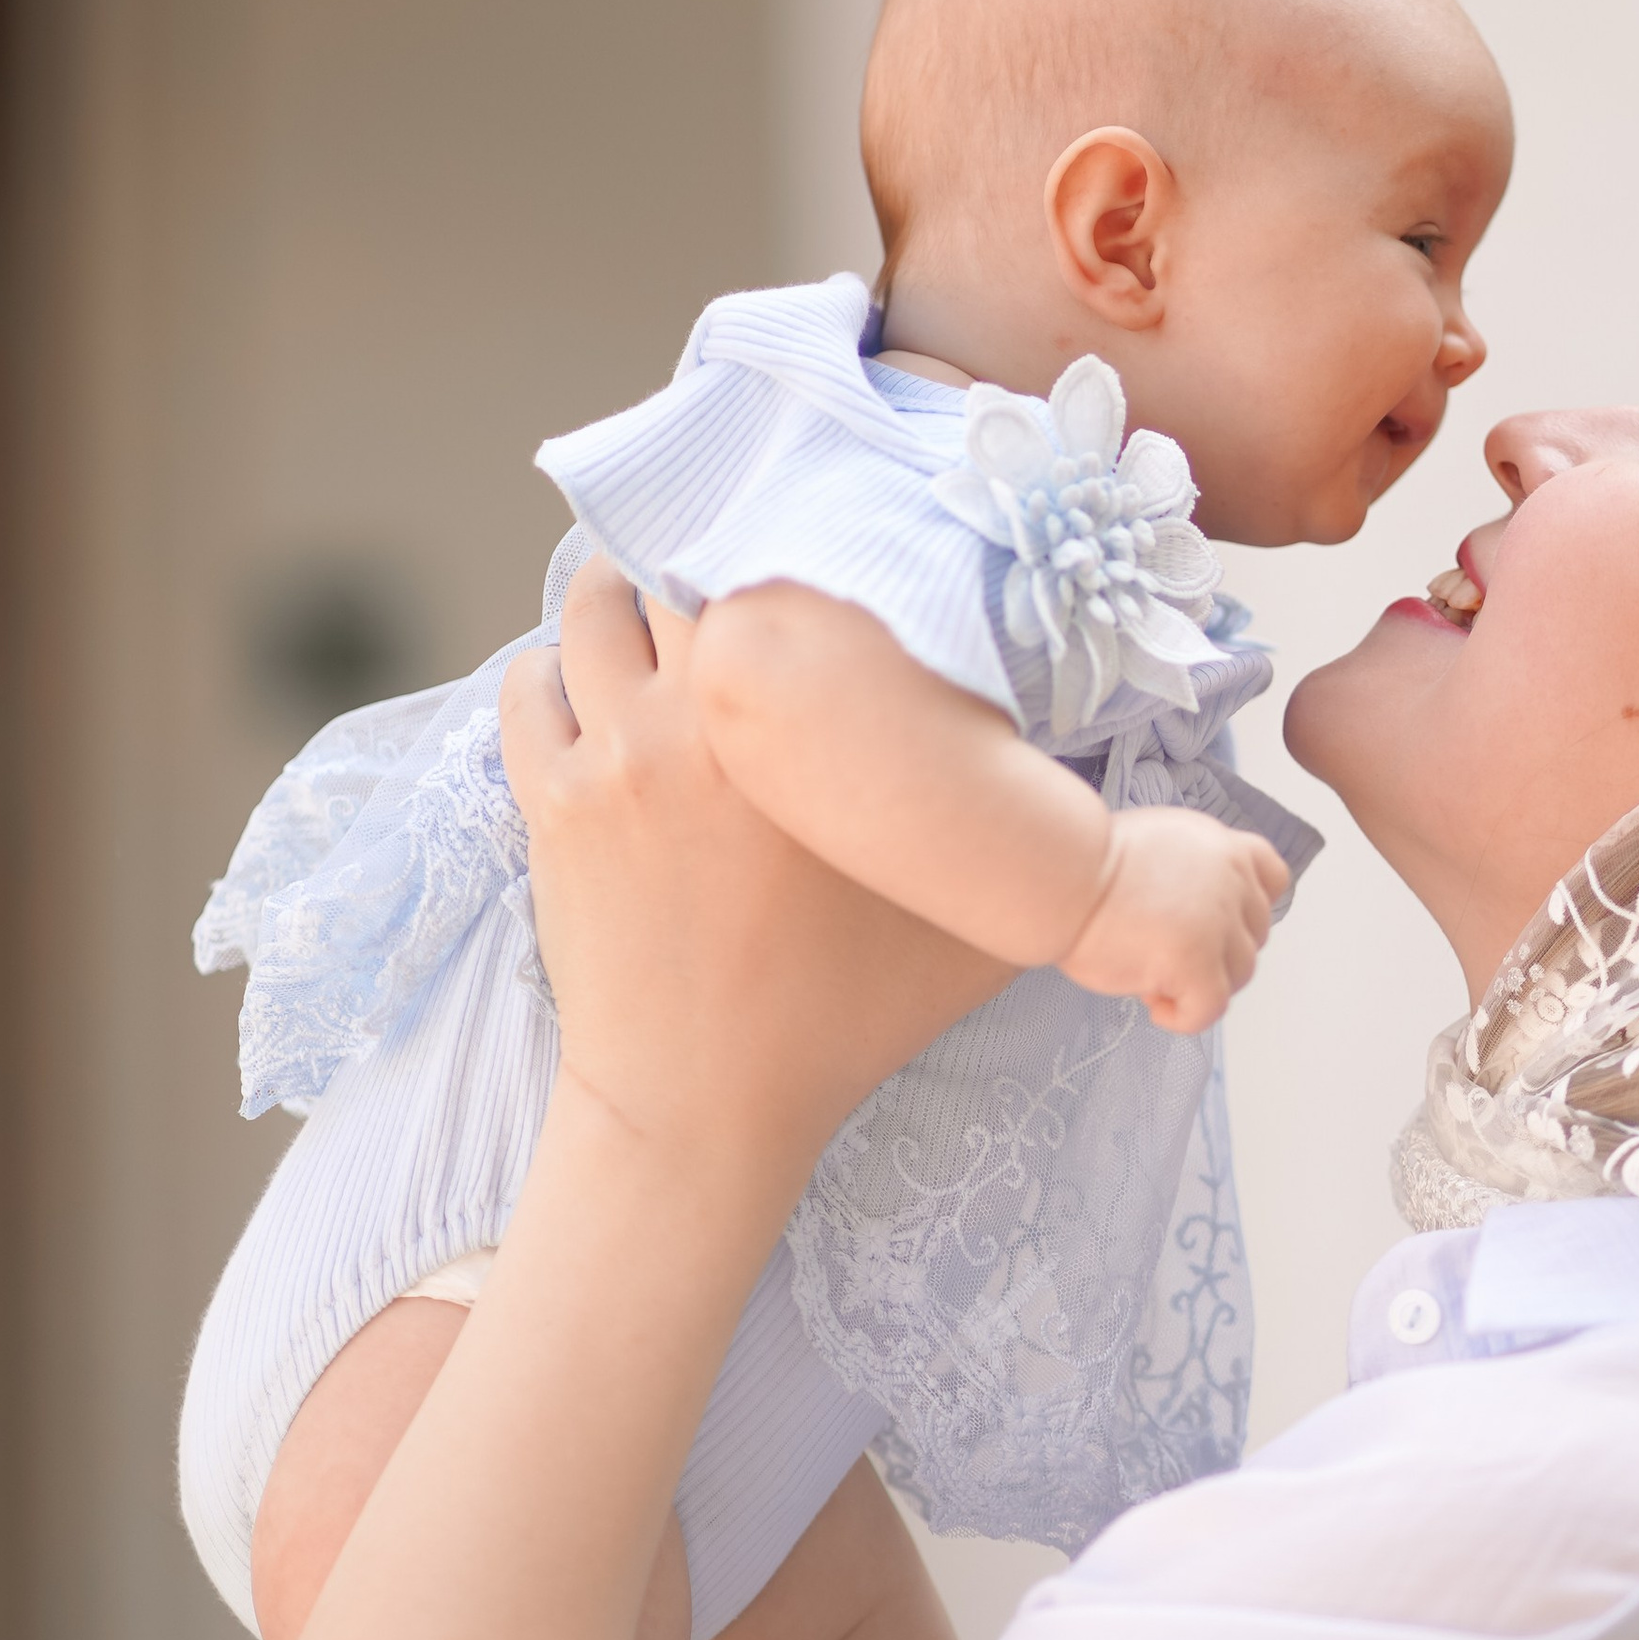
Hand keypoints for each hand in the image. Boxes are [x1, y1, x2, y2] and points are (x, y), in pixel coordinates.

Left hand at [500, 559, 1009, 1179]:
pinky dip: (551, 669)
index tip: (798, 531)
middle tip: (723, 562)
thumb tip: (1109, 775)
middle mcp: (702, 727)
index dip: (780, 531)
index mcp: (806, 740)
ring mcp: (613, 762)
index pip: (776, 568)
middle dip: (694, 552)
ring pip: (586, 615)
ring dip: (616, 599)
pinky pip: (529, 687)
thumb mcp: (969, 926)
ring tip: (651, 609)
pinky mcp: (551, 805)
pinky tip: (586, 684)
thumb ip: (1035, 842)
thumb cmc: (845, 1021)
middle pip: (672, 565)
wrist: (706, 1109)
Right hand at [1058, 805, 1289, 1032]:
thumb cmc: (1084, 865)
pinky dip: (1185, 1017)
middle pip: (1254, 935)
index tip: (1217, 926)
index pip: (1272, 879)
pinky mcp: (1197, 962)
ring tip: (1149, 978)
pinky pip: (1209, 1009)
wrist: (1057, 875)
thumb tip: (1195, 918)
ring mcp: (1217, 921)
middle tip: (1164, 957)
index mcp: (1221, 846)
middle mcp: (1230, 879)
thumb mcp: (1156, 843)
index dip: (1248, 909)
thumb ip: (1191, 872)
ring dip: (1200, 984)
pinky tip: (1152, 1006)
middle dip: (1218, 953)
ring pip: (1239, 975)